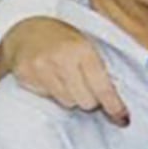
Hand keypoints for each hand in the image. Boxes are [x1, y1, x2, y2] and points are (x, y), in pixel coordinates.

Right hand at [3, 16, 128, 125]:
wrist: (26, 30)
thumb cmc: (63, 40)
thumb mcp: (86, 45)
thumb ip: (98, 68)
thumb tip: (115, 100)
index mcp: (83, 50)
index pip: (102, 87)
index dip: (114, 106)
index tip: (123, 118)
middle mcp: (62, 59)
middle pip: (86, 101)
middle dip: (91, 99)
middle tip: (87, 87)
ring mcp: (41, 68)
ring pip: (67, 102)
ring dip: (72, 97)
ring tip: (66, 79)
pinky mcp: (24, 76)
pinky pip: (47, 98)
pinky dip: (53, 93)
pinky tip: (50, 78)